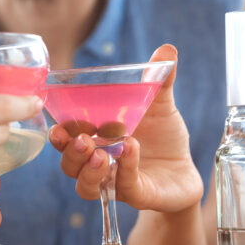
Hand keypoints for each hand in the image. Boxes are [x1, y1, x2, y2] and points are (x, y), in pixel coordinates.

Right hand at [48, 45, 202, 212]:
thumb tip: (167, 48)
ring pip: (85, 186)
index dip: (58, 136)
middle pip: (69, 165)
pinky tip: (130, 150)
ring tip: (99, 154)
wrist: (186, 170)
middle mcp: (96, 165)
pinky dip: (125, 168)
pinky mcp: (136, 196)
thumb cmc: (163, 137)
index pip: (65, 141)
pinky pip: (123, 187)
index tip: (57, 126)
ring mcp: (114, 183)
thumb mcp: (159, 105)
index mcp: (94, 141)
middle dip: (70, 154)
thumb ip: (158, 80)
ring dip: (88, 171)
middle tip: (81, 139)